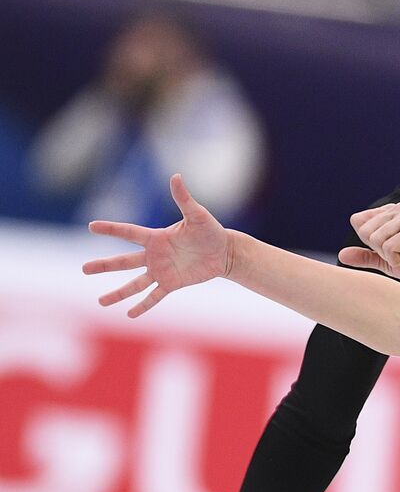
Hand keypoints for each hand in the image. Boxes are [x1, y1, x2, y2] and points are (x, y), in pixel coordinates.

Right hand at [84, 174, 232, 316]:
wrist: (224, 252)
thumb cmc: (211, 231)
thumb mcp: (197, 215)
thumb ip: (183, 199)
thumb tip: (175, 176)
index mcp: (156, 237)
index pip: (128, 232)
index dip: (111, 229)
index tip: (91, 226)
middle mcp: (154, 255)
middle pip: (124, 261)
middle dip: (104, 266)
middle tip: (83, 269)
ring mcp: (161, 271)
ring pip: (134, 284)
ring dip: (118, 293)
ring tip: (100, 302)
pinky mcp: (172, 283)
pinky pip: (154, 296)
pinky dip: (143, 305)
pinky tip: (130, 314)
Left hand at [340, 202, 399, 281]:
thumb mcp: (390, 261)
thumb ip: (367, 256)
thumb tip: (341, 255)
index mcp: (389, 213)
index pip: (358, 220)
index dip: (368, 240)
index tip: (387, 249)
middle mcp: (396, 210)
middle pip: (363, 231)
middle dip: (377, 250)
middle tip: (397, 255)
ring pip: (375, 239)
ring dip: (388, 256)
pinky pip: (389, 246)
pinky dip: (397, 260)